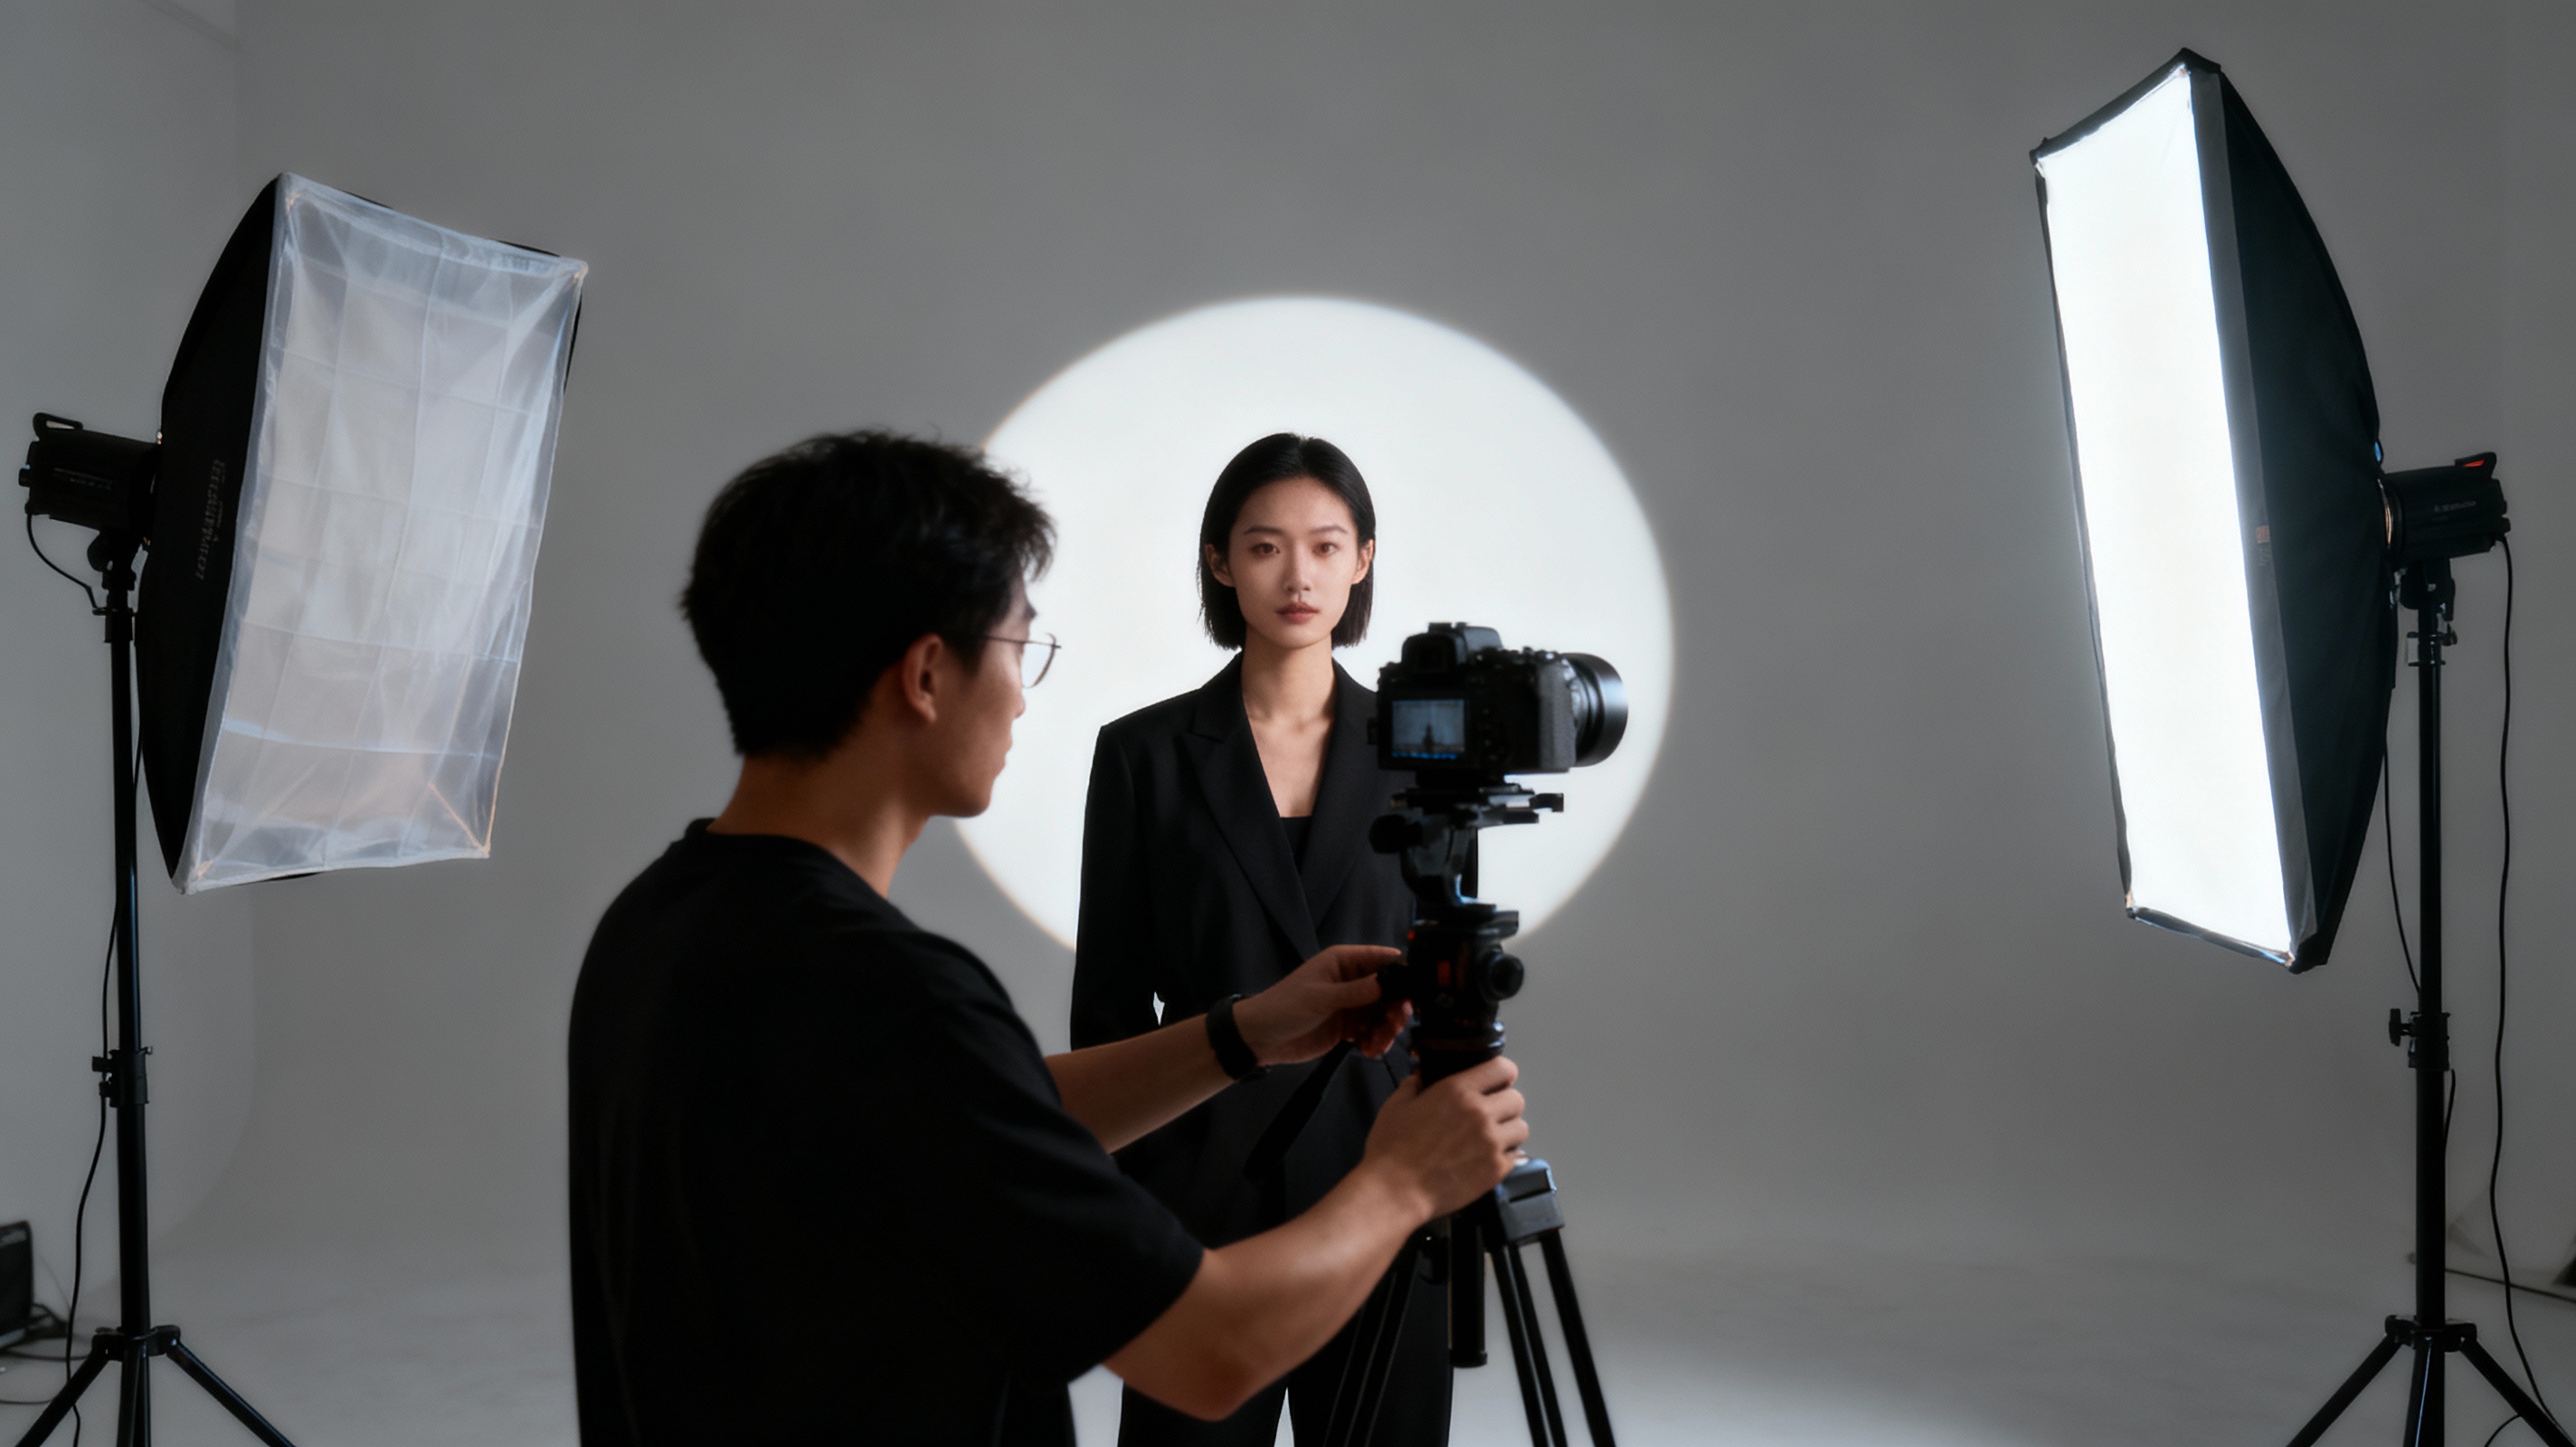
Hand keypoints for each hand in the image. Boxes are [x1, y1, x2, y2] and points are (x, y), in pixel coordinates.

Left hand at [1231, 944, 1406, 1066]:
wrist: (1260, 1038)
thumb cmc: (1286, 1007)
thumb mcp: (1321, 998)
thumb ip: (1357, 992)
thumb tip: (1392, 984)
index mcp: (1345, 962)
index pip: (1384, 960)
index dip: (1403, 974)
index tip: (1417, 993)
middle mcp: (1353, 980)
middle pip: (1390, 991)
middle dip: (1396, 1009)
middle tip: (1395, 1026)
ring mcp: (1352, 1005)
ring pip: (1384, 1014)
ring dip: (1387, 1030)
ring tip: (1377, 1044)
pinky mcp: (1348, 1027)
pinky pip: (1373, 1032)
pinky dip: (1375, 1042)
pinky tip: (1368, 1051)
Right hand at [1361, 1056, 1528, 1220]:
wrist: (1396, 1190)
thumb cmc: (1392, 1149)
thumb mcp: (1396, 1106)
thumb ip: (1413, 1086)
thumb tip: (1420, 1079)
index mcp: (1458, 1091)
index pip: (1501, 1069)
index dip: (1503, 1073)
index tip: (1499, 1079)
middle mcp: (1480, 1114)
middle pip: (1517, 1099)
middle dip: (1506, 1103)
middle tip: (1492, 1111)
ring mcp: (1491, 1143)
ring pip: (1521, 1128)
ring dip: (1509, 1130)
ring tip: (1493, 1136)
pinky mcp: (1495, 1170)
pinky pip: (1516, 1156)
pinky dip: (1506, 1155)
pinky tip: (1488, 1157)